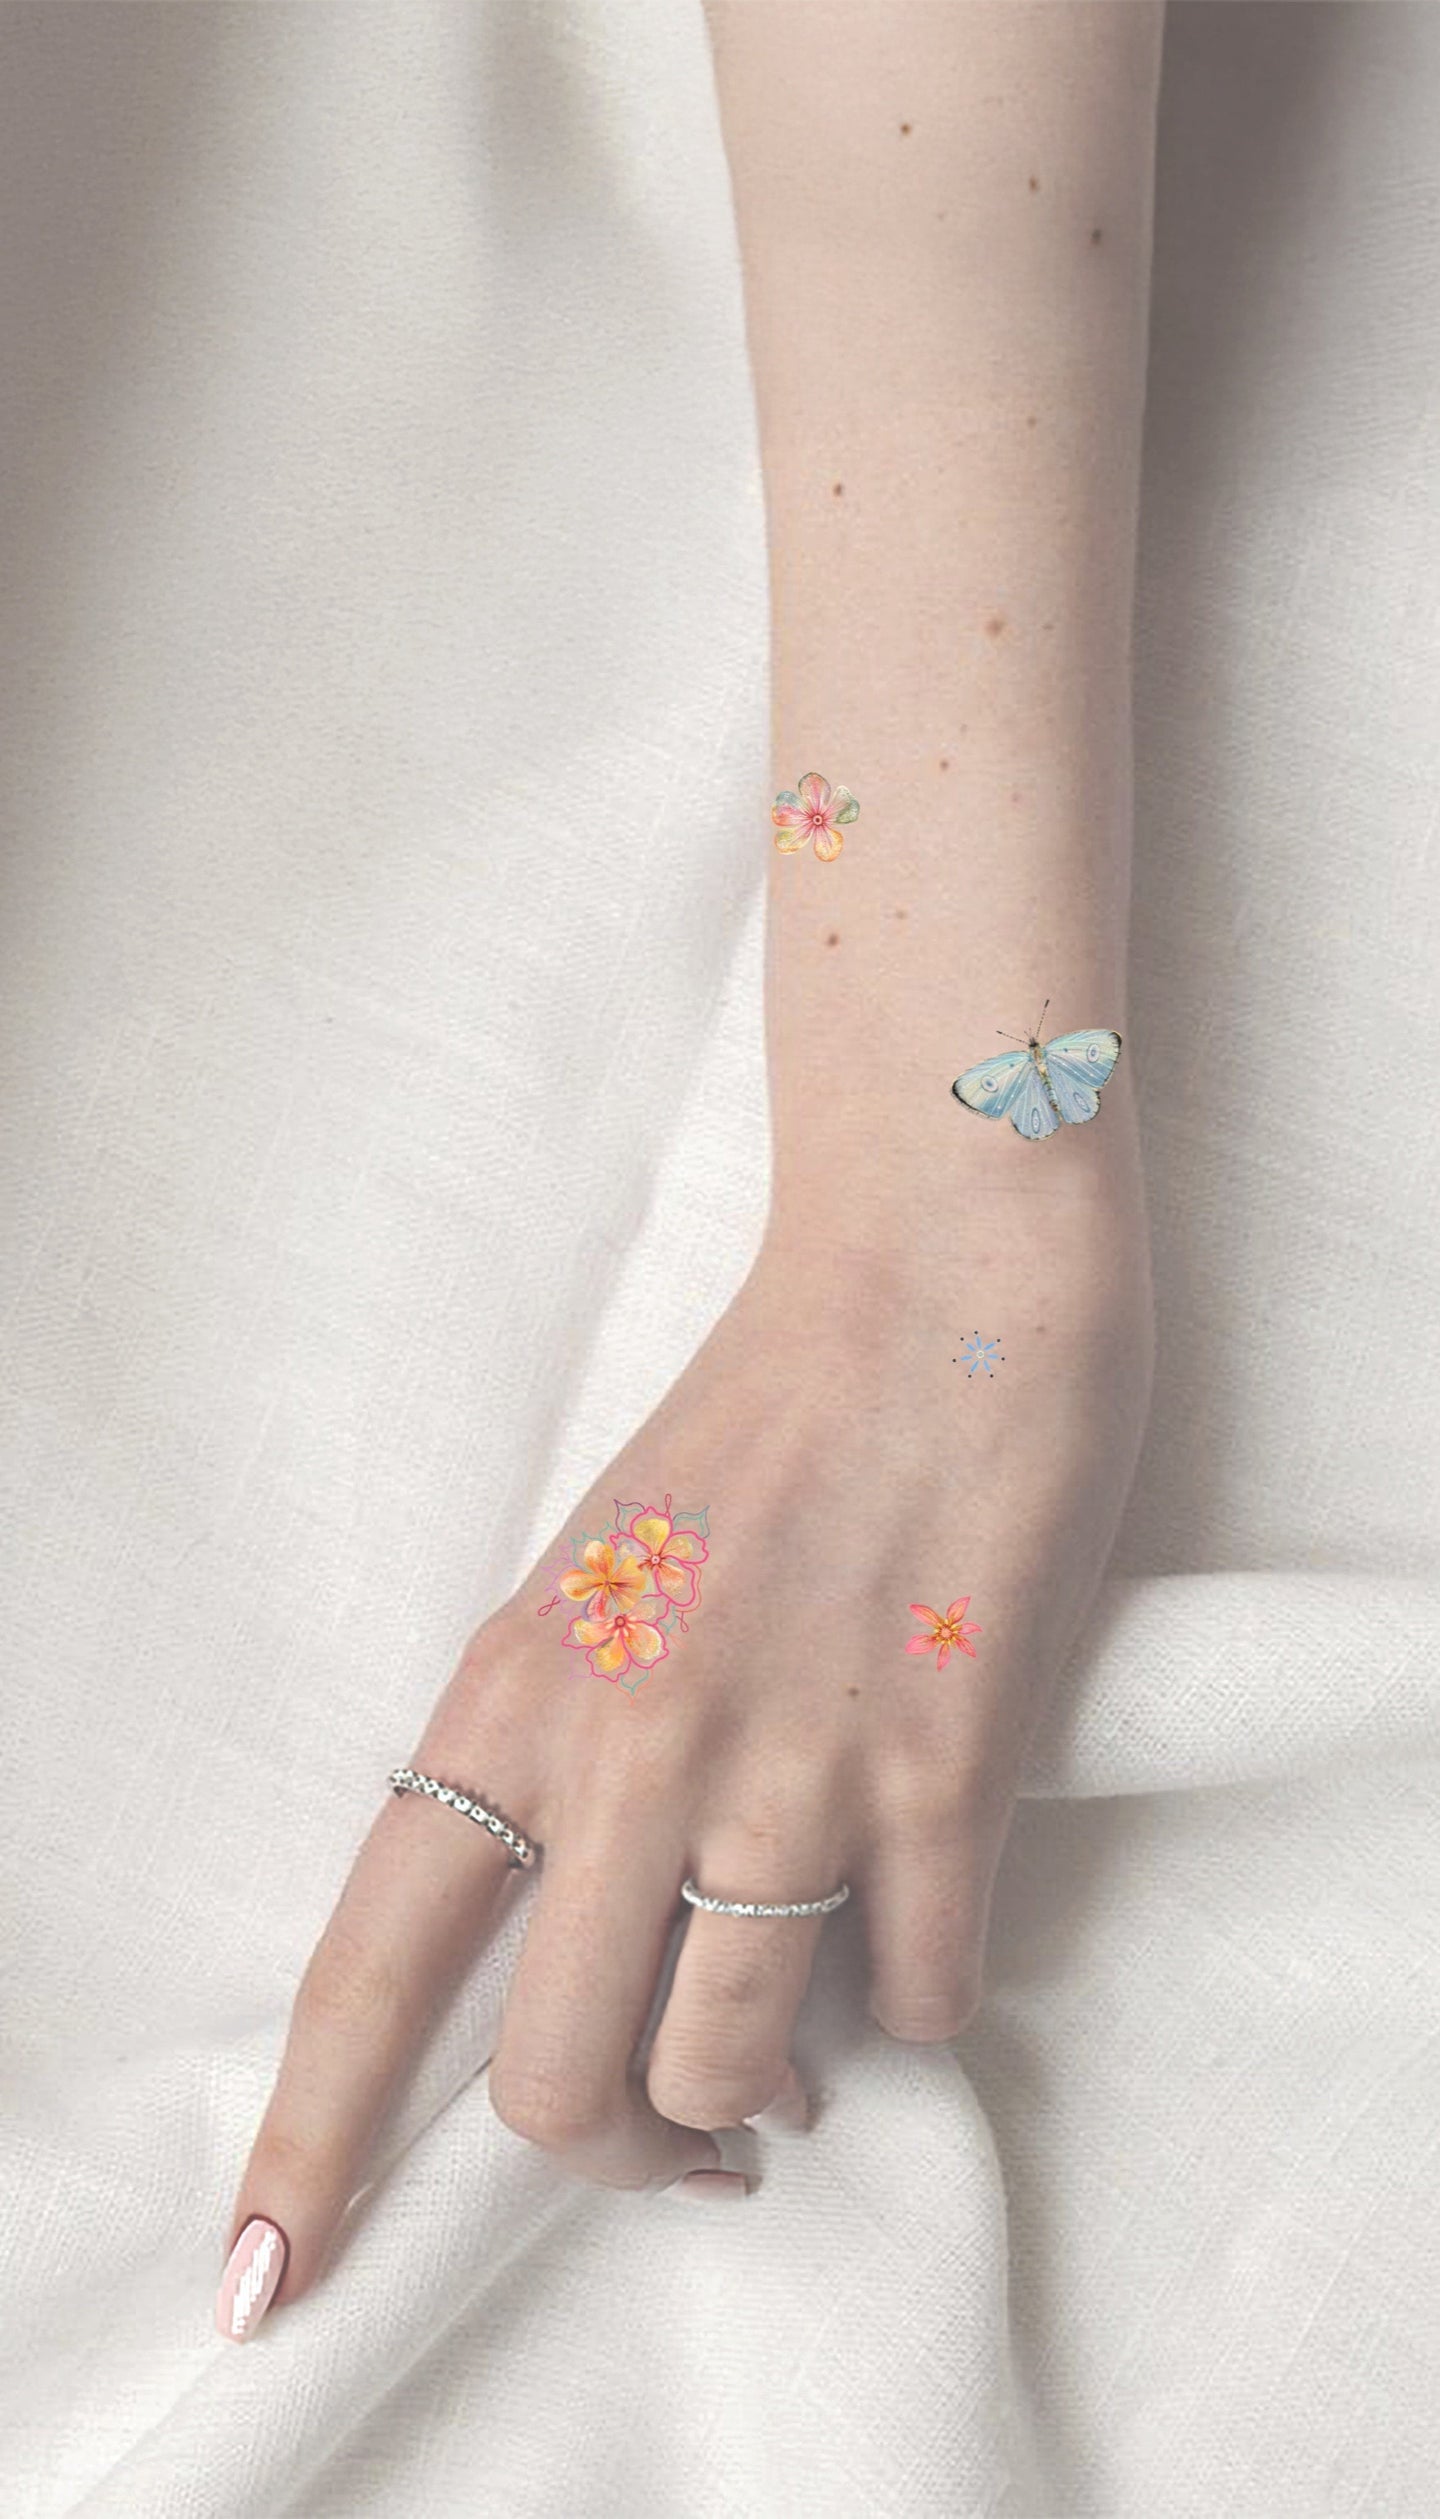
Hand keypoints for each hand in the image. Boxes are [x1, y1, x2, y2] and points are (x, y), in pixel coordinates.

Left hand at [216, 1159, 1152, 2331]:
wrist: (939, 1273)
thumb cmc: (764, 1416)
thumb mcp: (597, 1576)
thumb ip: (570, 1755)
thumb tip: (616, 1942)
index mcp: (512, 1689)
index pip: (371, 1961)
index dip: (312, 2141)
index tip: (273, 2277)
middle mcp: (627, 1746)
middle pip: (561, 2085)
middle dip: (623, 2159)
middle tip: (686, 2141)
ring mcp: (786, 1761)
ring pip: (730, 2072)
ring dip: (767, 2101)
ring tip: (807, 2049)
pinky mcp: (945, 1764)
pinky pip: (922, 1997)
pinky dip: (921, 2007)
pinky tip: (924, 1935)